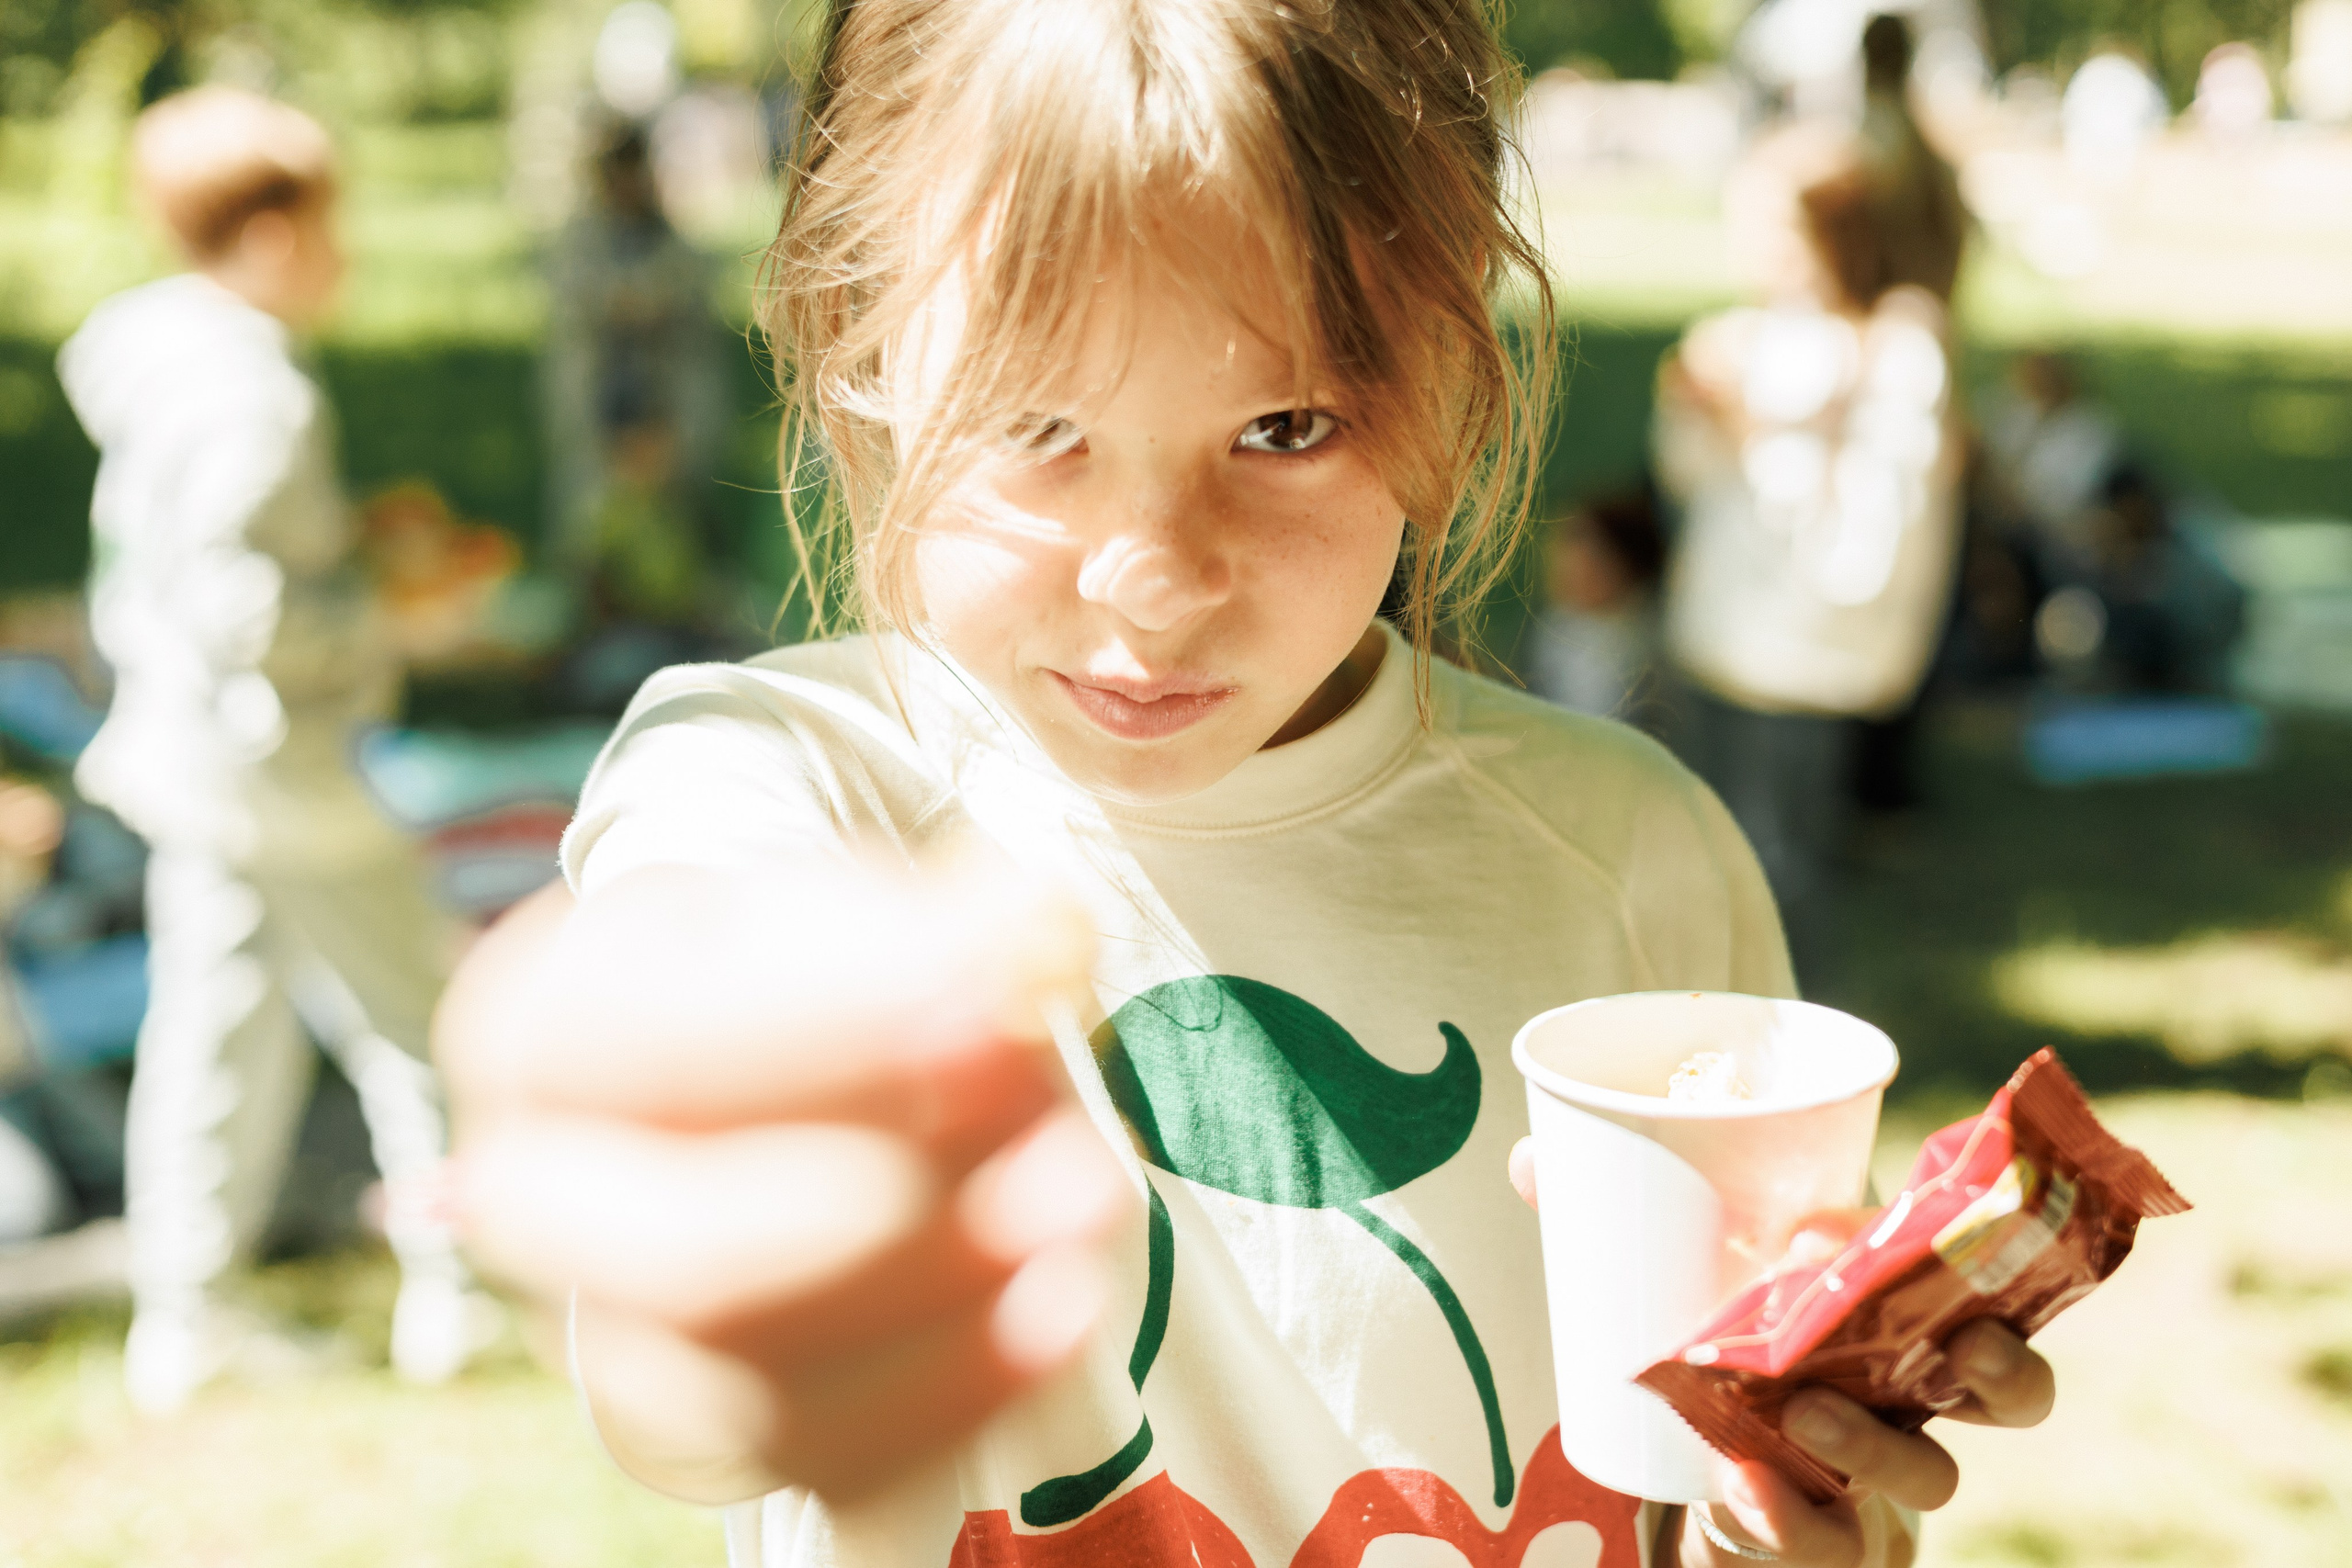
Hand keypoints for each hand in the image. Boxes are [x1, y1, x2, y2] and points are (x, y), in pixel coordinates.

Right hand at [440, 862, 1127, 1505]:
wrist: (784, 1086)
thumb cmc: (808, 978)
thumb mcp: (859, 914)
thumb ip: (940, 926)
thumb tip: (1041, 929)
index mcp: (541, 1029)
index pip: (653, 1050)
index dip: (833, 1041)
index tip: (997, 1011)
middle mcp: (541, 1201)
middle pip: (684, 1262)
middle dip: (897, 1218)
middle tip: (1068, 1152)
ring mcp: (618, 1334)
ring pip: (763, 1371)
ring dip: (952, 1293)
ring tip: (1089, 1199)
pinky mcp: (716, 1427)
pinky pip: (826, 1452)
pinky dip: (959, 1386)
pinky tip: (1066, 1305)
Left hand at [1504, 1146, 2056, 1565]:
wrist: (1708, 1464)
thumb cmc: (1719, 1332)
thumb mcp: (1678, 1264)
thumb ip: (1606, 1205)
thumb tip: (1524, 1155)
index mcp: (1895, 1298)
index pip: (1968, 1268)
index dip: (1950, 1250)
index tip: (1843, 1230)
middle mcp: (1913, 1385)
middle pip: (2006, 1382)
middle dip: (2003, 1367)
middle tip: (1960, 1343)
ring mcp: (1884, 1469)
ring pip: (1933, 1473)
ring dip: (1876, 1443)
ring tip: (1800, 1414)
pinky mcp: (1835, 1537)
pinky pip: (1838, 1543)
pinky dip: (1792, 1520)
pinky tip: (1745, 1493)